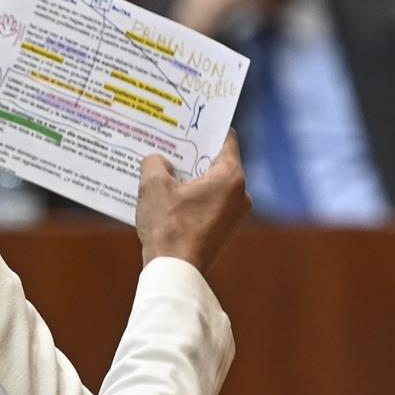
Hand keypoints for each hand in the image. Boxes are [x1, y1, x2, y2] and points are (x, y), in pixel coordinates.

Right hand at [136, 131, 249, 273]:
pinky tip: (169, 199)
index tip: (190, 122)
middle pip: (217, 163)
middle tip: (170, 146)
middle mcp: (240, 195)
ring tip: (164, 173)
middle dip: (193, 155)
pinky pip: (209, 204)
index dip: (206, 129)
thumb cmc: (168, 226)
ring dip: (190, 179)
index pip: (226, 139)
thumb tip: (158, 161)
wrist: (175, 272)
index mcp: (231, 177)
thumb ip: (155, 162)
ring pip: (212, 185)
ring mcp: (234, 216)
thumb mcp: (153, 185)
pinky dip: (192, 198)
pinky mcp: (223, 231)